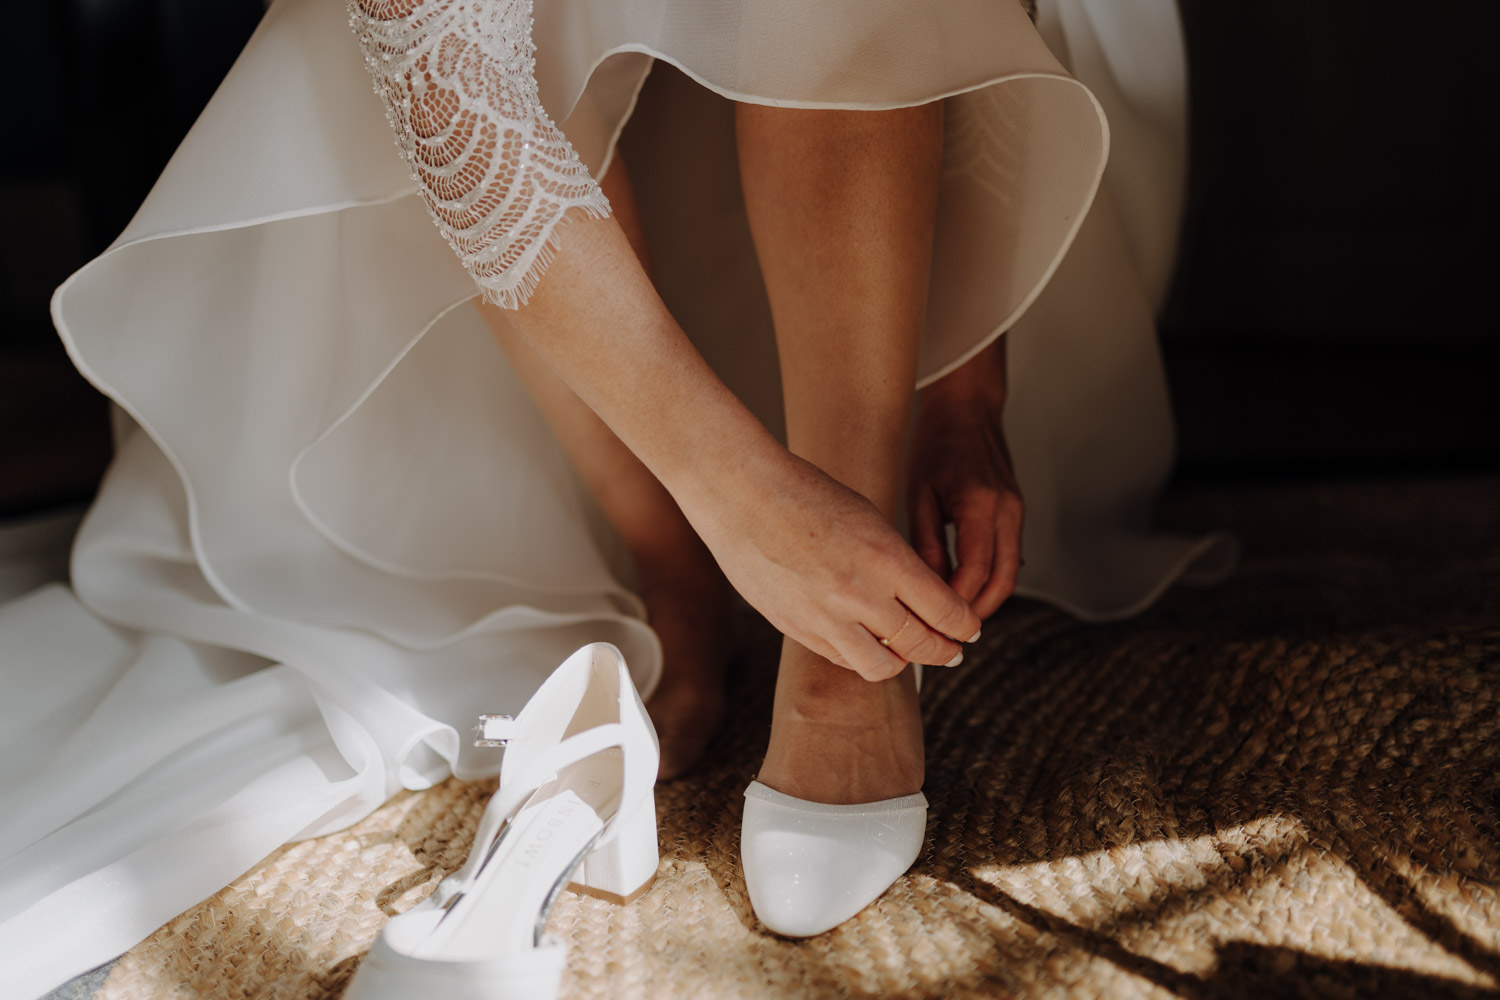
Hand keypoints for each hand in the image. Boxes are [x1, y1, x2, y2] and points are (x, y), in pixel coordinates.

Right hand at [685, 452, 981, 681]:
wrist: (740, 494)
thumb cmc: (805, 494)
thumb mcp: (869, 519)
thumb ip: (898, 564)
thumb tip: (925, 601)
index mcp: (886, 558)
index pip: (947, 612)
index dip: (965, 626)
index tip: (969, 628)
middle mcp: (859, 595)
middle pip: (921, 646)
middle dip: (945, 651)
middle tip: (952, 650)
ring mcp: (824, 617)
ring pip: (881, 666)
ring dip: (901, 662)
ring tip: (906, 652)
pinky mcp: (794, 628)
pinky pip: (840, 658)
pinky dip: (859, 654)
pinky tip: (864, 641)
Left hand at [906, 341, 1023, 618]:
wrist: (968, 410)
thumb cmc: (935, 445)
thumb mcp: (918, 494)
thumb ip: (925, 543)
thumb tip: (930, 587)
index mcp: (979, 504)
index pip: (976, 570)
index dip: (957, 601)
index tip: (935, 619)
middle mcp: (1006, 511)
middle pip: (1002, 580)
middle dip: (976, 610)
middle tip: (948, 630)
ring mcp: (1017, 512)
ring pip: (1010, 573)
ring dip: (986, 598)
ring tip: (953, 615)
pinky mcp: (1017, 513)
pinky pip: (1008, 556)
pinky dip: (991, 578)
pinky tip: (965, 587)